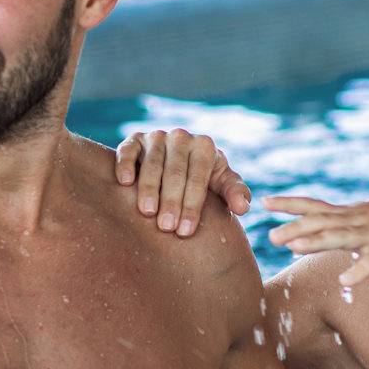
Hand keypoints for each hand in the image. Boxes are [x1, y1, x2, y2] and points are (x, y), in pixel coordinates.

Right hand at [114, 128, 251, 237]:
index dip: (192, 205)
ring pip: (152, 163)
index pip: (198, 178)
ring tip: (147, 213)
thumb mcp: (221, 184)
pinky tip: (125, 183)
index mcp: (204, 147)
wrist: (178, 163)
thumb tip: (243, 208)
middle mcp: (181, 137)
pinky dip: (125, 164)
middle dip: (171, 201)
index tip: (185, 231)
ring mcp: (156, 137)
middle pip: (175, 172)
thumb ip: (234, 193)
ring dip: (148, 188)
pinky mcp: (135, 140)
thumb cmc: (203, 179)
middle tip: (166, 227)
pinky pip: (128, 150)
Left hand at [266, 192, 368, 285]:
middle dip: (296, 228)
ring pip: (342, 236)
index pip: (315, 206)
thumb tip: (307, 238)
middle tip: (271, 236)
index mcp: (350, 214)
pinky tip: (345, 281)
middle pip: (322, 222)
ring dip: (317, 241)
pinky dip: (360, 269)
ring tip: (293, 248)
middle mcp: (358, 220)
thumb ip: (339, 227)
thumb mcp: (365, 220)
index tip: (264, 202)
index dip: (290, 204)